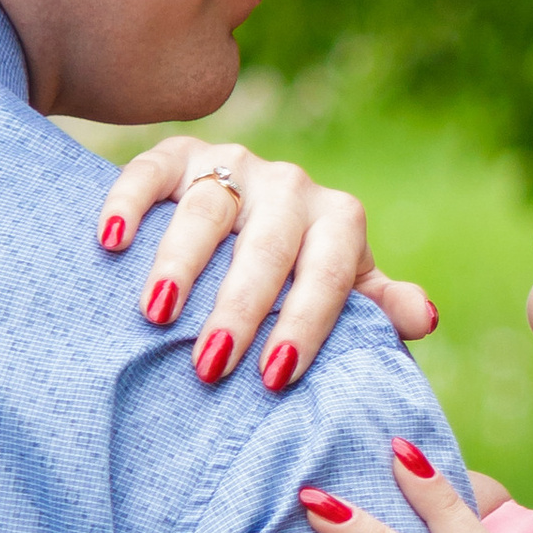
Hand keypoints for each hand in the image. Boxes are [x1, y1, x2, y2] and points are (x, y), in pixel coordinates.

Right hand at [94, 135, 437, 391]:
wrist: (246, 224)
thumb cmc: (299, 283)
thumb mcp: (345, 295)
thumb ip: (379, 309)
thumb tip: (423, 317)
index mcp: (338, 220)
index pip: (330, 271)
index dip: (306, 323)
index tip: (276, 376)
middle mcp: (289, 186)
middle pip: (267, 244)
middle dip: (241, 306)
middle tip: (212, 365)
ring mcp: (231, 164)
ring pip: (206, 207)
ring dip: (180, 262)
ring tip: (158, 314)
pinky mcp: (176, 156)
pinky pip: (148, 170)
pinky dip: (128, 203)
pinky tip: (110, 242)